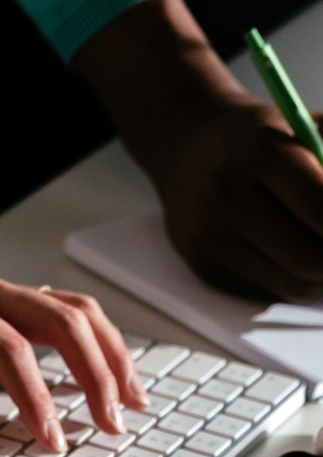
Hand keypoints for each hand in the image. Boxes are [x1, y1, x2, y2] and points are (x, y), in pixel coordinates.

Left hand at [0, 249, 147, 449]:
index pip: (8, 349)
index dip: (36, 396)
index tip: (52, 438)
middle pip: (61, 320)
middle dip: (95, 374)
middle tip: (111, 425)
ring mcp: (0, 289)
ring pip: (74, 310)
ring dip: (109, 354)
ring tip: (132, 401)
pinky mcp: (7, 297)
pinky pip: (66, 310)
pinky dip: (97, 340)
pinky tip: (111, 371)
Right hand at [150, 96, 322, 299]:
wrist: (186, 149)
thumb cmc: (259, 138)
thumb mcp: (306, 127)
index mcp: (258, 153)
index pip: (321, 208)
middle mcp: (227, 198)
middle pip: (309, 257)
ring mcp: (210, 236)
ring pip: (292, 283)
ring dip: (320, 274)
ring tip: (320, 249)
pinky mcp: (202, 264)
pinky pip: (266, 290)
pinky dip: (288, 278)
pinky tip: (283, 252)